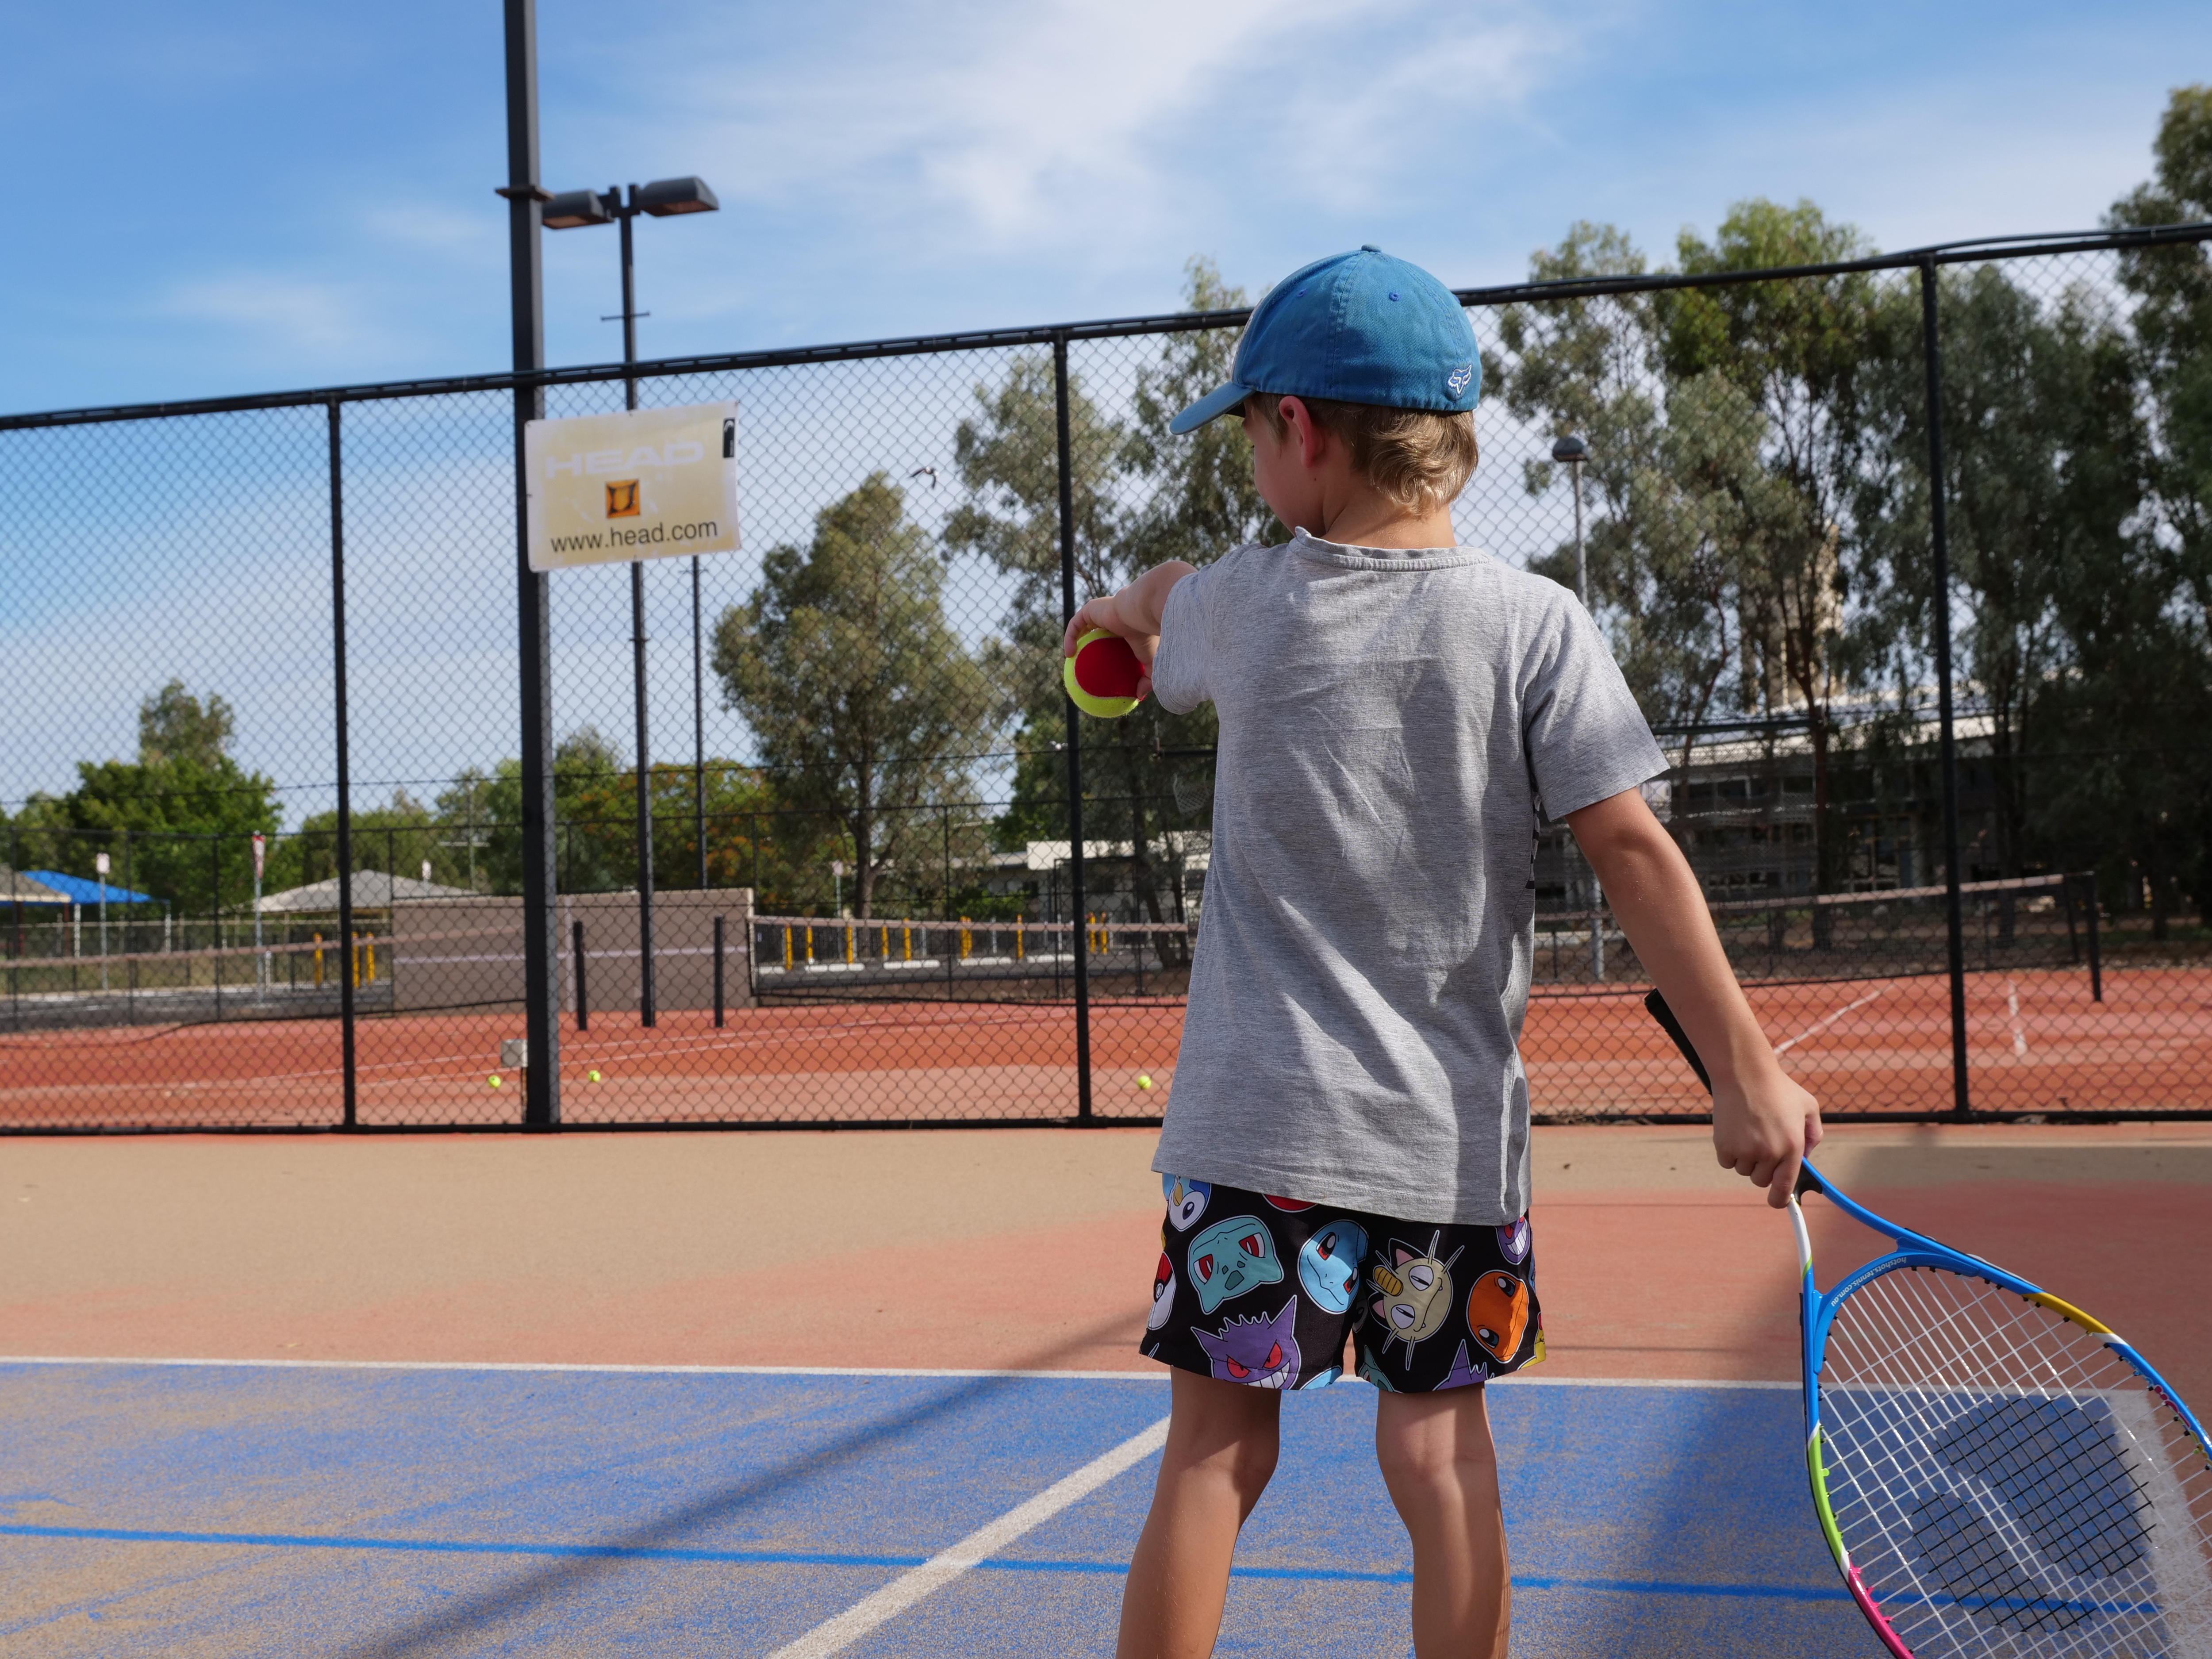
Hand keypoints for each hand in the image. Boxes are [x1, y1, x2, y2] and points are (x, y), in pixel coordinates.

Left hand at [1062, 596, 1158, 699]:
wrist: (1143, 613)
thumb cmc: (1149, 637)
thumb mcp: (1152, 664)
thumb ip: (1147, 680)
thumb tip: (1138, 697)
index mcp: (1127, 627)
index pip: (1113, 638)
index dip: (1104, 652)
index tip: (1099, 669)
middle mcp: (1113, 617)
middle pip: (1096, 631)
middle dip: (1086, 645)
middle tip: (1081, 664)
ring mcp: (1101, 611)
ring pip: (1083, 626)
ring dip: (1074, 640)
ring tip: (1070, 660)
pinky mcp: (1091, 608)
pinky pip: (1075, 624)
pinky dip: (1070, 637)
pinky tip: (1068, 654)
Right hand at [1711, 1067, 1822, 1207]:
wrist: (1744, 1073)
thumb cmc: (1778, 1088)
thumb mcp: (1808, 1106)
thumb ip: (1814, 1134)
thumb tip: (1806, 1157)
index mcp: (1792, 1146)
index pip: (1784, 1187)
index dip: (1780, 1200)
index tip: (1778, 1201)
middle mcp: (1769, 1152)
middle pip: (1761, 1180)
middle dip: (1763, 1168)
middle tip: (1762, 1145)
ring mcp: (1745, 1150)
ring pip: (1744, 1170)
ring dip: (1746, 1158)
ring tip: (1748, 1132)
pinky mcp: (1724, 1145)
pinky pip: (1726, 1161)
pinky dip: (1729, 1151)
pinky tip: (1735, 1131)